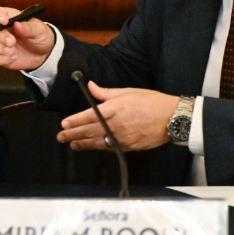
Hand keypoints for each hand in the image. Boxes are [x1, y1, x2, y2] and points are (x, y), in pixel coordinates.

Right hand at [0, 6, 55, 70]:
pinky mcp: (0, 56)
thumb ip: (28, 27)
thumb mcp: (39, 29)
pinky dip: (1, 59)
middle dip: (1, 37)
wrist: (45, 54)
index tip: (4, 21)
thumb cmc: (41, 36)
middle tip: (12, 42)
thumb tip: (17, 24)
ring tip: (13, 52)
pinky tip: (13, 59)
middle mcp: (2, 30)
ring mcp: (0, 43)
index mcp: (10, 18)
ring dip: (0, 48)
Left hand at [57, 82, 177, 151]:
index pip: (91, 115)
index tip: (64, 123)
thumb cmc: (152, 102)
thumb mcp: (128, 91)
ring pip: (99, 142)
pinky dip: (99, 148)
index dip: (76, 120)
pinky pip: (111, 148)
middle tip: (61, 136)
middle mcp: (118, 123)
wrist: (173, 118)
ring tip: (72, 144)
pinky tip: (91, 147)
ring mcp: (124, 137)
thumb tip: (90, 86)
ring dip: (83, 144)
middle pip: (91, 130)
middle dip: (74, 134)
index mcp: (116, 108)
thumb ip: (106, 92)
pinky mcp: (131, 146)